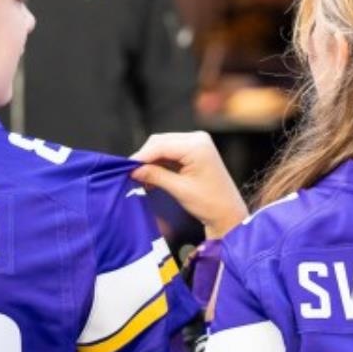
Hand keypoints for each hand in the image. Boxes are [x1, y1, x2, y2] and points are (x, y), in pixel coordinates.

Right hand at [130, 132, 248, 237]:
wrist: (227, 212)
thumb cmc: (209, 203)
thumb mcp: (179, 189)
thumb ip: (155, 176)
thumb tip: (133, 170)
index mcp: (197, 145)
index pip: (160, 145)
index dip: (141, 157)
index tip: (124, 170)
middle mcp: (197, 138)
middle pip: (160, 142)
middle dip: (145, 158)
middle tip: (130, 176)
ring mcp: (197, 143)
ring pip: (163, 146)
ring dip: (151, 161)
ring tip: (140, 179)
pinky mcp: (195, 150)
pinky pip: (170, 152)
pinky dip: (159, 163)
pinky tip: (151, 177)